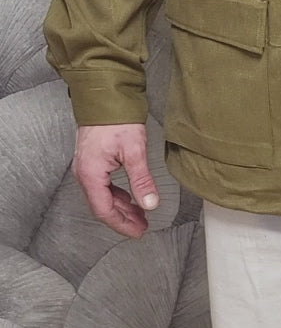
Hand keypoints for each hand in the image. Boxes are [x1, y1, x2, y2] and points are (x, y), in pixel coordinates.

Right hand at [72, 123, 159, 238]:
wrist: (104, 96)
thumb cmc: (115, 118)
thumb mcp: (134, 151)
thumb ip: (142, 180)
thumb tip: (150, 203)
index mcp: (91, 174)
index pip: (104, 210)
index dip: (122, 225)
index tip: (137, 232)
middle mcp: (84, 173)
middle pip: (102, 206)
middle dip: (123, 219)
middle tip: (141, 227)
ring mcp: (87, 167)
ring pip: (103, 197)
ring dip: (121, 208)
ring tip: (140, 215)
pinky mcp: (92, 161)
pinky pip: (103, 186)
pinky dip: (117, 195)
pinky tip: (130, 198)